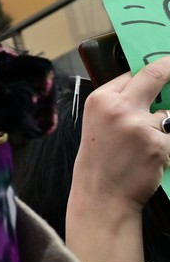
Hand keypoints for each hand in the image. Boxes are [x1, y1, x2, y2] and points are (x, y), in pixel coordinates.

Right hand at [66, 60, 169, 261]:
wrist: (102, 194)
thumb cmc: (100, 159)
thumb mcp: (99, 123)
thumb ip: (119, 103)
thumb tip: (150, 90)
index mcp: (101, 98)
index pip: (133, 74)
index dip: (151, 72)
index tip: (165, 67)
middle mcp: (119, 106)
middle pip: (156, 75)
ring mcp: (140, 125)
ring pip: (168, 114)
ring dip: (165, 127)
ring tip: (145, 146)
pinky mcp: (159, 144)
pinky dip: (166, 146)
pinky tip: (153, 158)